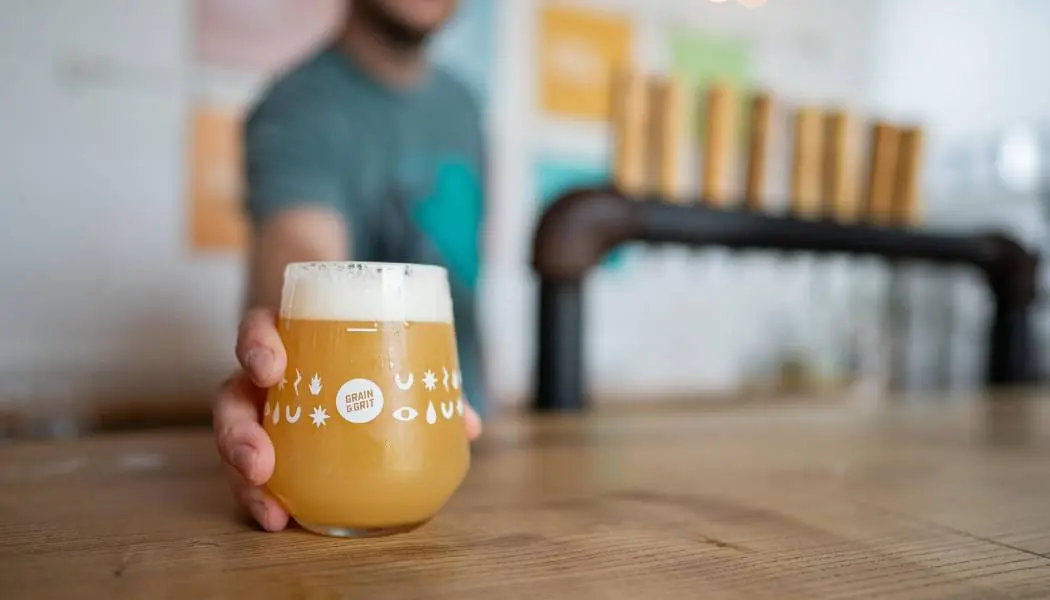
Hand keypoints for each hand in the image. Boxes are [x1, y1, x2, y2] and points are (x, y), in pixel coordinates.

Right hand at [213, 307, 483, 531]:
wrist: (342, 342)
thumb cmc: (363, 346)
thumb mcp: (391, 349)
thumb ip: (430, 380)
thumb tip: (469, 425)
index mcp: (290, 338)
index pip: (257, 329)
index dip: (257, 346)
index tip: (270, 368)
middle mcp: (263, 376)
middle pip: (232, 399)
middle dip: (238, 432)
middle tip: (260, 461)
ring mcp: (260, 411)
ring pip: (235, 442)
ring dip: (245, 478)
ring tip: (271, 508)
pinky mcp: (266, 444)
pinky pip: (252, 471)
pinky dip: (263, 496)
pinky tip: (280, 518)